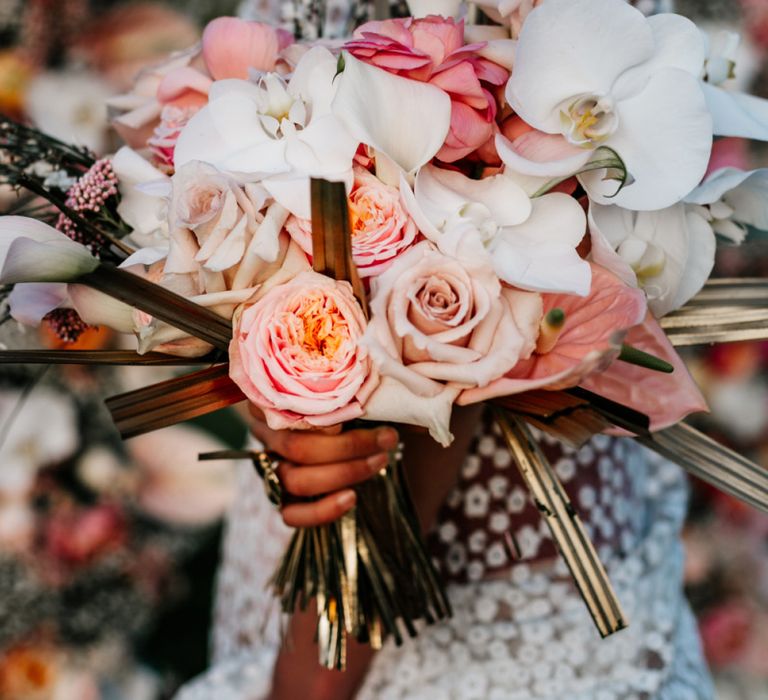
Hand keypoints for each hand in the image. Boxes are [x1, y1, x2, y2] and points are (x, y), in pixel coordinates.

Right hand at [248, 405, 398, 527]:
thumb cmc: (342, 403)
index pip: (288, 409)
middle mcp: (268, 435)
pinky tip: (351, 497)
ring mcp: (271, 469)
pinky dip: (323, 510)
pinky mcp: (281, 500)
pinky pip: (291, 515)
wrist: (336, 432)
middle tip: (386, 438)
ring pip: (296, 480)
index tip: (362, 409)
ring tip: (379, 461)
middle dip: (347, 447)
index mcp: (274, 403)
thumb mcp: (340, 392)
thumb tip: (372, 400)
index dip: (323, 413)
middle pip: (296, 447)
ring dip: (344, 474)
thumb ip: (347, 395)